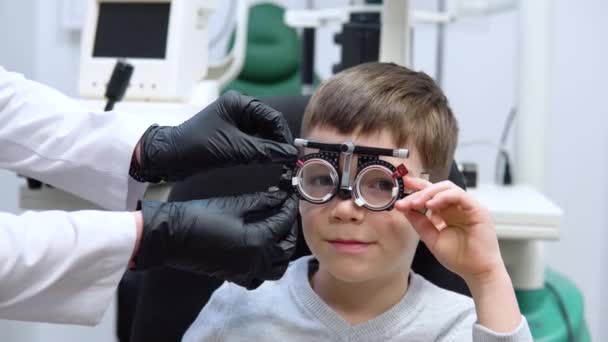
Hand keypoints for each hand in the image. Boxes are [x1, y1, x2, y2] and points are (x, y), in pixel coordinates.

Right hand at [134, 191, 298, 288]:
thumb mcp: (234, 204)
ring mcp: (245, 271)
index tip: (291, 197)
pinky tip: (261, 253)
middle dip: (290, 230)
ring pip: (276, 268)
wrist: (171, 236)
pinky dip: (265, 268)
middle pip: (286, 249)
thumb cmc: (199, 217)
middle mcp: (255, 261)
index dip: (289, 208)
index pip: (283, 223)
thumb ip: (262, 200)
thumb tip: (279, 195)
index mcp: (257, 241)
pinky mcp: (234, 276)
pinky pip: (258, 278)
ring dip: (282, 252)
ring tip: (277, 234)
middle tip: (286, 214)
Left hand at [137, 91, 296, 181]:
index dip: (284, 135)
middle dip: (278, 142)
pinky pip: (252, 142)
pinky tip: (265, 161)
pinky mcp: (230, 136)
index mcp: (239, 103)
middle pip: (269, 125)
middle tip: (288, 160)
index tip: (292, 152)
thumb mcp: (235, 149)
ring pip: (262, 135)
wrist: (169, 157)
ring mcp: (234, 123)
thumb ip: (265, 151)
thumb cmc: (196, 146)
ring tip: (279, 162)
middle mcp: (238, 109)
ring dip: (270, 148)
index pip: (272, 116)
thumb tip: (289, 154)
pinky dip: (260, 152)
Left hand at [394, 177, 502, 283]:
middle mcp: (457, 207)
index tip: (402, 187)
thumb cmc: (459, 258)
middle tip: (405, 200)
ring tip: (416, 204)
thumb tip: (405, 209)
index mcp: (447, 212)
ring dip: (429, 193)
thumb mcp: (432, 238)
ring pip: (447, 188)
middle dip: (419, 191)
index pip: (431, 194)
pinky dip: (443, 197)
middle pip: (437, 188)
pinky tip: (431, 205)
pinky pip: (459, 195)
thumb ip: (420, 223)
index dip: (417, 188)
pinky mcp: (477, 209)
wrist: (477, 272)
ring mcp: (468, 206)